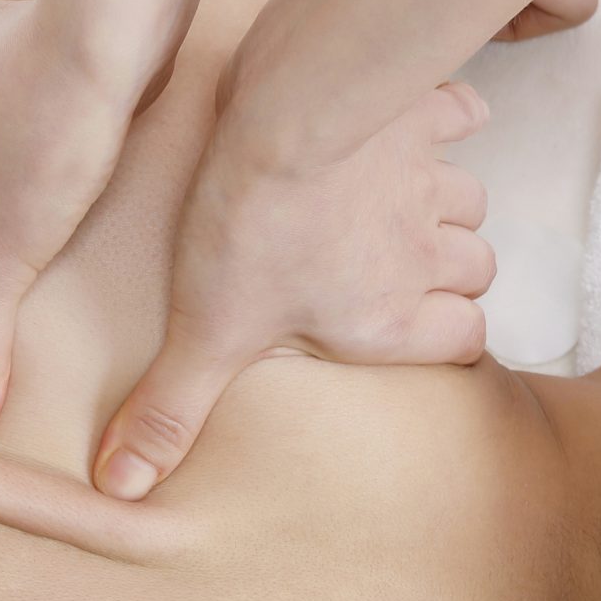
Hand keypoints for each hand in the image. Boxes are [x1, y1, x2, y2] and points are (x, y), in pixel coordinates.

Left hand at [92, 79, 494, 500]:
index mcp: (385, 318)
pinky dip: (449, 115)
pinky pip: (461, 112)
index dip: (451, 341)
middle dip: (450, 273)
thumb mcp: (204, 332)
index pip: (461, 342)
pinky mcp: (422, 114)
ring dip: (444, 204)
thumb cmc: (252, 227)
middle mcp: (422, 255)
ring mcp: (429, 182)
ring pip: (470, 200)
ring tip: (398, 205)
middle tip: (403, 269)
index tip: (429, 335)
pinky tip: (426, 119)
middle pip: (474, 270)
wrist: (285, 115)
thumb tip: (126, 487)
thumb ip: (172, 410)